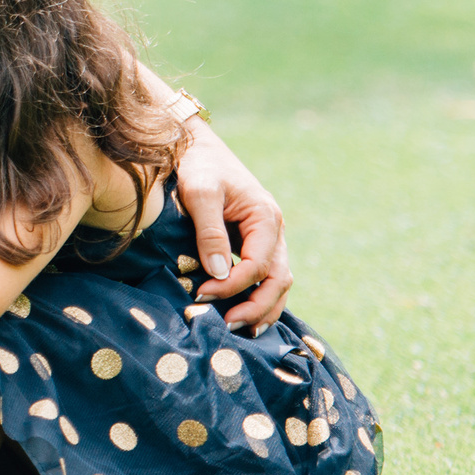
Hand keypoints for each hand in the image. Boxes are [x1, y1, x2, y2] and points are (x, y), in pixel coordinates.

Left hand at [179, 122, 292, 331]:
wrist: (196, 146)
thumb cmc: (198, 165)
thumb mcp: (200, 192)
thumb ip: (209, 231)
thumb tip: (217, 273)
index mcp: (266, 218)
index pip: (258, 266)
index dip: (232, 286)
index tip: (201, 294)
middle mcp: (273, 232)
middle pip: (278, 281)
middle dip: (255, 307)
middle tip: (226, 324)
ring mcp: (266, 239)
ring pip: (276, 283)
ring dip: (261, 308)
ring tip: (236, 329)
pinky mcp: (252, 244)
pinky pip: (263, 277)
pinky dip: (256, 297)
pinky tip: (239, 314)